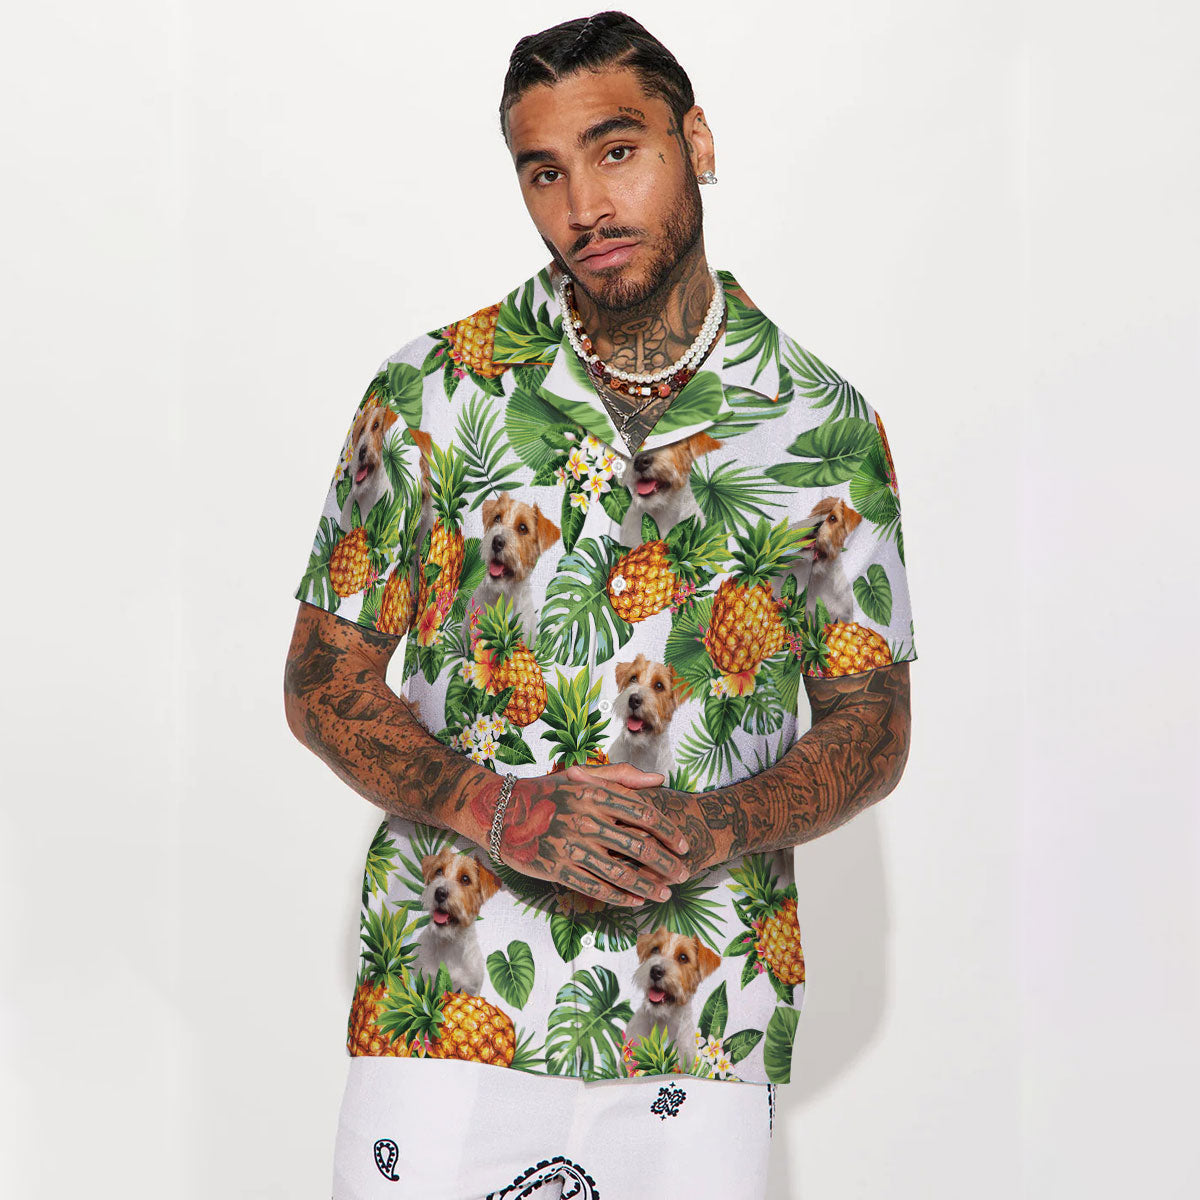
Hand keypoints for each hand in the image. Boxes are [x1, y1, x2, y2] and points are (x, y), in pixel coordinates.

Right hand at [488, 761, 691, 907]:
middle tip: (683, 873)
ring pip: (620, 872)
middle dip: (666, 863)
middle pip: (638, 845)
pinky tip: (635, 901)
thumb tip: (660, 781)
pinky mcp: (558, 868)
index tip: (683, 845)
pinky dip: (619, 896)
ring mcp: (572, 846)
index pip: (644, 813)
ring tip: (665, 894)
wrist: (499, 812)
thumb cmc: (545, 792)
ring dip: (647, 886)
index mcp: (595, 794)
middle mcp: (586, 820)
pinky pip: (596, 886)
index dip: (668, 831)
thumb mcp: (581, 776)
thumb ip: (622, 777)